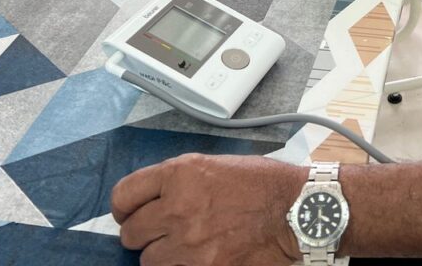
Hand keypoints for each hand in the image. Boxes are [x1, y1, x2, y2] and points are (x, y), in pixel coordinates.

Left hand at [111, 153, 304, 265]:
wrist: (298, 210)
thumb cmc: (264, 184)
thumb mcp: (217, 165)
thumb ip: (181, 180)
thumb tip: (152, 199)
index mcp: (181, 173)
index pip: (123, 195)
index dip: (123, 208)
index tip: (129, 213)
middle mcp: (178, 206)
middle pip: (131, 233)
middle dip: (145, 234)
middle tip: (164, 232)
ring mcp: (188, 242)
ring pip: (149, 260)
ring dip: (164, 255)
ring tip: (188, 246)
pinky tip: (200, 257)